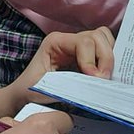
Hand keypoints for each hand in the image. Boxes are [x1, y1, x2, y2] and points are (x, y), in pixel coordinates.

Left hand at [0, 26, 114, 118]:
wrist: (24, 96)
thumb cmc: (31, 92)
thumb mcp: (47, 88)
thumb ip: (70, 85)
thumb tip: (95, 84)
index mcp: (56, 42)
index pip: (84, 42)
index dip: (92, 60)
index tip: (96, 79)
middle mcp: (68, 39)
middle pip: (98, 37)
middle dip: (105, 58)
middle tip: (103, 80)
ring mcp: (78, 46)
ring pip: (104, 39)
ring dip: (109, 57)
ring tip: (105, 78)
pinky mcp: (86, 55)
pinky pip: (105, 49)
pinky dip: (110, 60)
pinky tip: (106, 75)